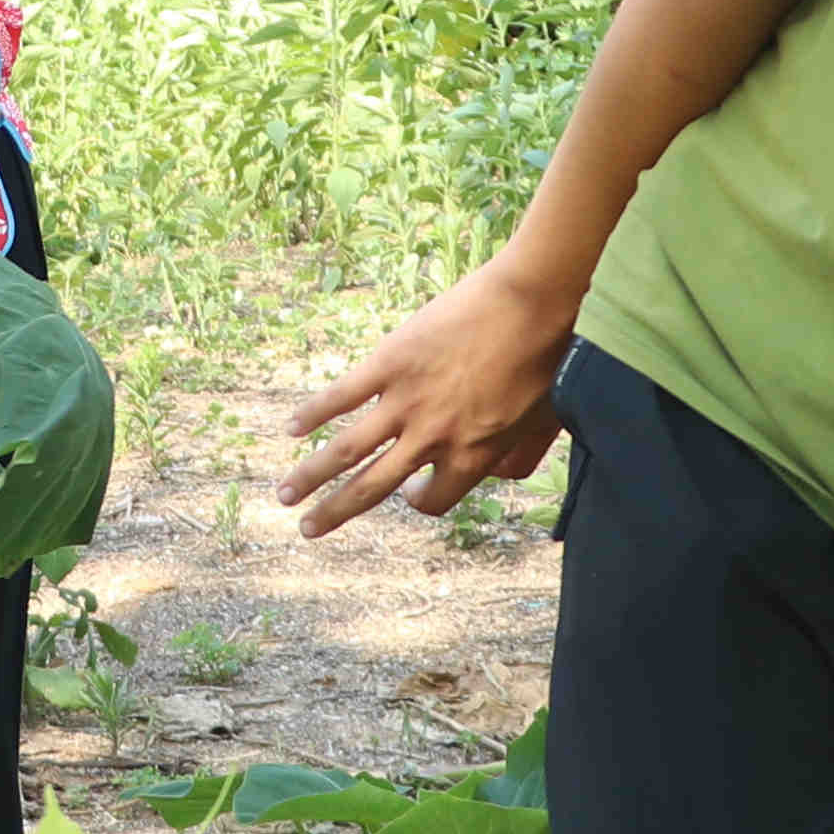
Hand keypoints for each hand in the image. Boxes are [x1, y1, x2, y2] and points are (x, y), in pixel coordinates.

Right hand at [275, 253, 580, 538]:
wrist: (533, 303)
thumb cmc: (549, 360)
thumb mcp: (544, 422)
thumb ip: (521, 455)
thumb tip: (506, 475)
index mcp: (471, 457)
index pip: (431, 500)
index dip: (416, 500)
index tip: (405, 492)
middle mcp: (432, 440)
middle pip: (372, 489)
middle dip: (336, 513)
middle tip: (308, 530)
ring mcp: (406, 402)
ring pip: (346, 451)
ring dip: (311, 476)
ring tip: (283, 494)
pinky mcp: (389, 363)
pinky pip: (343, 396)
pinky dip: (314, 413)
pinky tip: (291, 427)